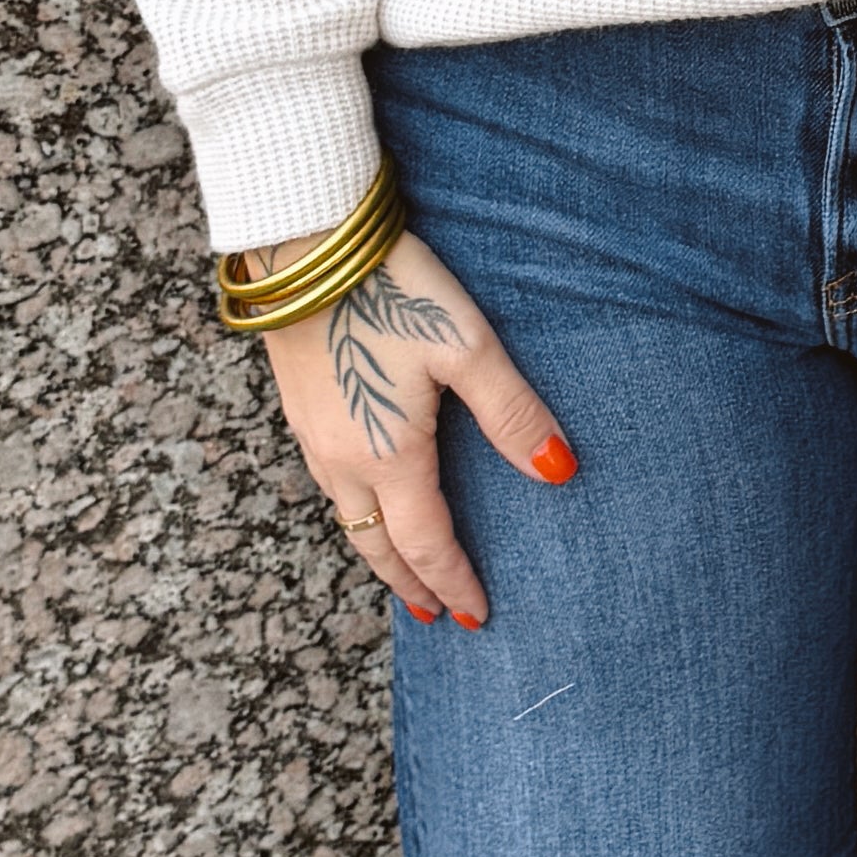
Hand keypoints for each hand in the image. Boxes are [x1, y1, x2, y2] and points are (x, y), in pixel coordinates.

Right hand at [257, 232, 573, 625]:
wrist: (301, 241)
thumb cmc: (390, 289)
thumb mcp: (466, 348)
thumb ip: (512, 412)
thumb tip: (559, 472)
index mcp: (389, 456)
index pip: (425, 544)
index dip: (453, 582)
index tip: (476, 615)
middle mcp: (342, 458)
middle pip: (377, 544)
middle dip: (410, 584)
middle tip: (437, 614)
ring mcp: (312, 433)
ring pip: (346, 516)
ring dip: (378, 550)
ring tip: (403, 569)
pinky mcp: (297, 405)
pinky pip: (326, 483)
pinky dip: (353, 511)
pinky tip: (363, 496)